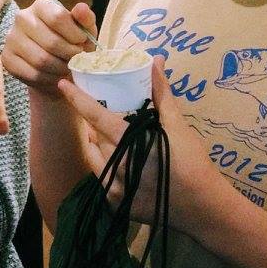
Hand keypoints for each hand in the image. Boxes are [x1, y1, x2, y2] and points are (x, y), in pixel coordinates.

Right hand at [0, 0, 96, 93]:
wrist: (54, 64)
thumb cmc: (70, 42)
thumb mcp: (84, 30)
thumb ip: (85, 18)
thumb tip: (81, 8)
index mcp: (41, 5)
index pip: (58, 18)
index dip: (75, 35)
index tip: (81, 42)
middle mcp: (22, 18)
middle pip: (51, 42)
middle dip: (70, 56)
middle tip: (76, 59)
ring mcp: (11, 38)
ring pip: (41, 60)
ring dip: (60, 69)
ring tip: (67, 68)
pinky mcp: (7, 58)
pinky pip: (31, 73)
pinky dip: (48, 79)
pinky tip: (55, 76)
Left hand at [56, 58, 229, 233]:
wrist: (204, 207)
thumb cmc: (192, 163)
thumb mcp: (177, 126)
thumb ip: (161, 93)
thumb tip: (157, 60)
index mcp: (130, 142)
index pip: (95, 116)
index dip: (77, 99)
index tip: (62, 84)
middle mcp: (117, 165)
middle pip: (96, 136)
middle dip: (96, 125)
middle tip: (106, 117)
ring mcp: (114, 187)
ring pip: (96, 156)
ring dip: (99, 145)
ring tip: (113, 138)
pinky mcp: (116, 203)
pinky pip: (102, 178)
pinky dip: (106, 165)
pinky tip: (118, 160)